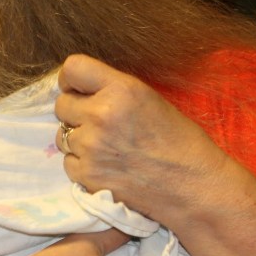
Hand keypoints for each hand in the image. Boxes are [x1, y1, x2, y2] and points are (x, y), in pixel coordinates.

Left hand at [53, 54, 229, 226]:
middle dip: (75, 112)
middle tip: (99, 124)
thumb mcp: (149, 99)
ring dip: (78, 140)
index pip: (72, 68)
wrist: (193, 186)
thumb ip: (112, 91)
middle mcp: (101, 115)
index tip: (77, 89)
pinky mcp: (87, 176)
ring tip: (108, 148)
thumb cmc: (179, 142)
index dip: (71, 80)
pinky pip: (69, 163)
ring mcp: (91, 148)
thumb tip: (78, 90)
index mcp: (121, 90)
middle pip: (62, 105)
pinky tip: (108, 167)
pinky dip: (82, 166)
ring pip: (62, 136)